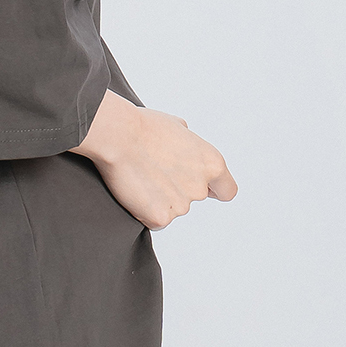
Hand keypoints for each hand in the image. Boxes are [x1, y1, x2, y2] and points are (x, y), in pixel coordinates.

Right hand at [71, 89, 236, 230]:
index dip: (214, 189)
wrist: (118, 137)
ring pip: (173, 209)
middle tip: (156, 174)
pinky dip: (145, 211)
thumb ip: (190, 143)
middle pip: (194, 198)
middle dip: (178, 190)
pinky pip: (155, 220)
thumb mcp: (178, 126)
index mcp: (212, 164)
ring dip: (160, 199)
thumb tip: (186, 145)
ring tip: (142, 177)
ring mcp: (181, 206)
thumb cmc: (144, 127)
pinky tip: (135, 191)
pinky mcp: (160, 218)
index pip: (227, 190)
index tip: (204, 187)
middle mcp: (200, 187)